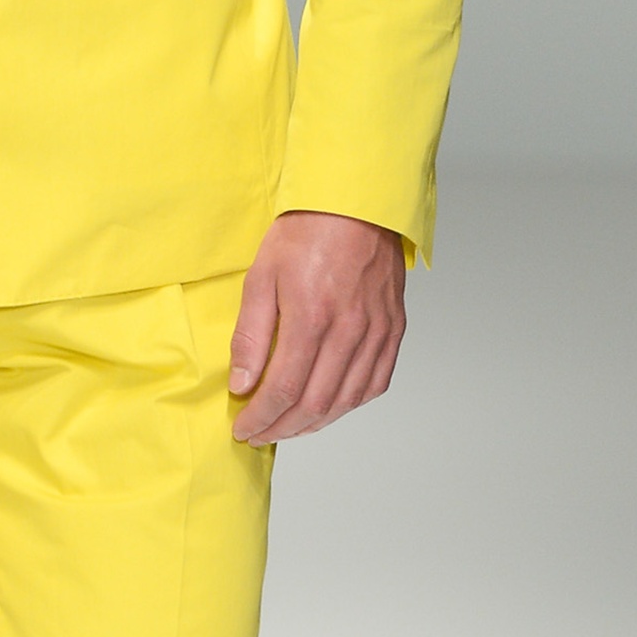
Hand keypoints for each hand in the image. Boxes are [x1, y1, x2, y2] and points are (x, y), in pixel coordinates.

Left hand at [228, 210, 405, 442]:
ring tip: (287, 426)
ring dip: (314, 423)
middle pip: (315, 404)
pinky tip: (327, 407)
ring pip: (346, 401)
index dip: (261, 418)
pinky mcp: (394, 330)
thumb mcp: (261, 277)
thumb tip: (242, 383)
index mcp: (312, 317)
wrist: (356, 203)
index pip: (283, 389)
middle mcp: (349, 331)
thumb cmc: (306, 233)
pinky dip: (348, 405)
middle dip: (282, 428)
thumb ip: (251, 336)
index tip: (243, 428)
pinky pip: (375, 384)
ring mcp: (377, 332)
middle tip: (260, 433)